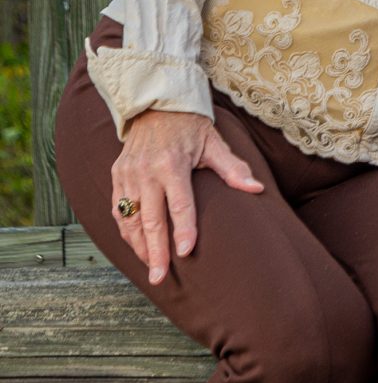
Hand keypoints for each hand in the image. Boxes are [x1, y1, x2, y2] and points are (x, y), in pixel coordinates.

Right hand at [110, 109, 263, 283]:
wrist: (155, 106)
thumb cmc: (190, 126)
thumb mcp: (214, 142)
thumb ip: (233, 168)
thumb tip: (256, 189)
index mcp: (171, 163)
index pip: (179, 204)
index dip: (182, 230)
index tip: (185, 253)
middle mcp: (145, 171)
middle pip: (149, 219)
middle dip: (155, 251)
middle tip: (160, 277)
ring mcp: (127, 175)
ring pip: (129, 219)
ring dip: (139, 246)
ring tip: (151, 269)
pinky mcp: (117, 176)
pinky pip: (118, 210)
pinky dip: (126, 232)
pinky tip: (137, 248)